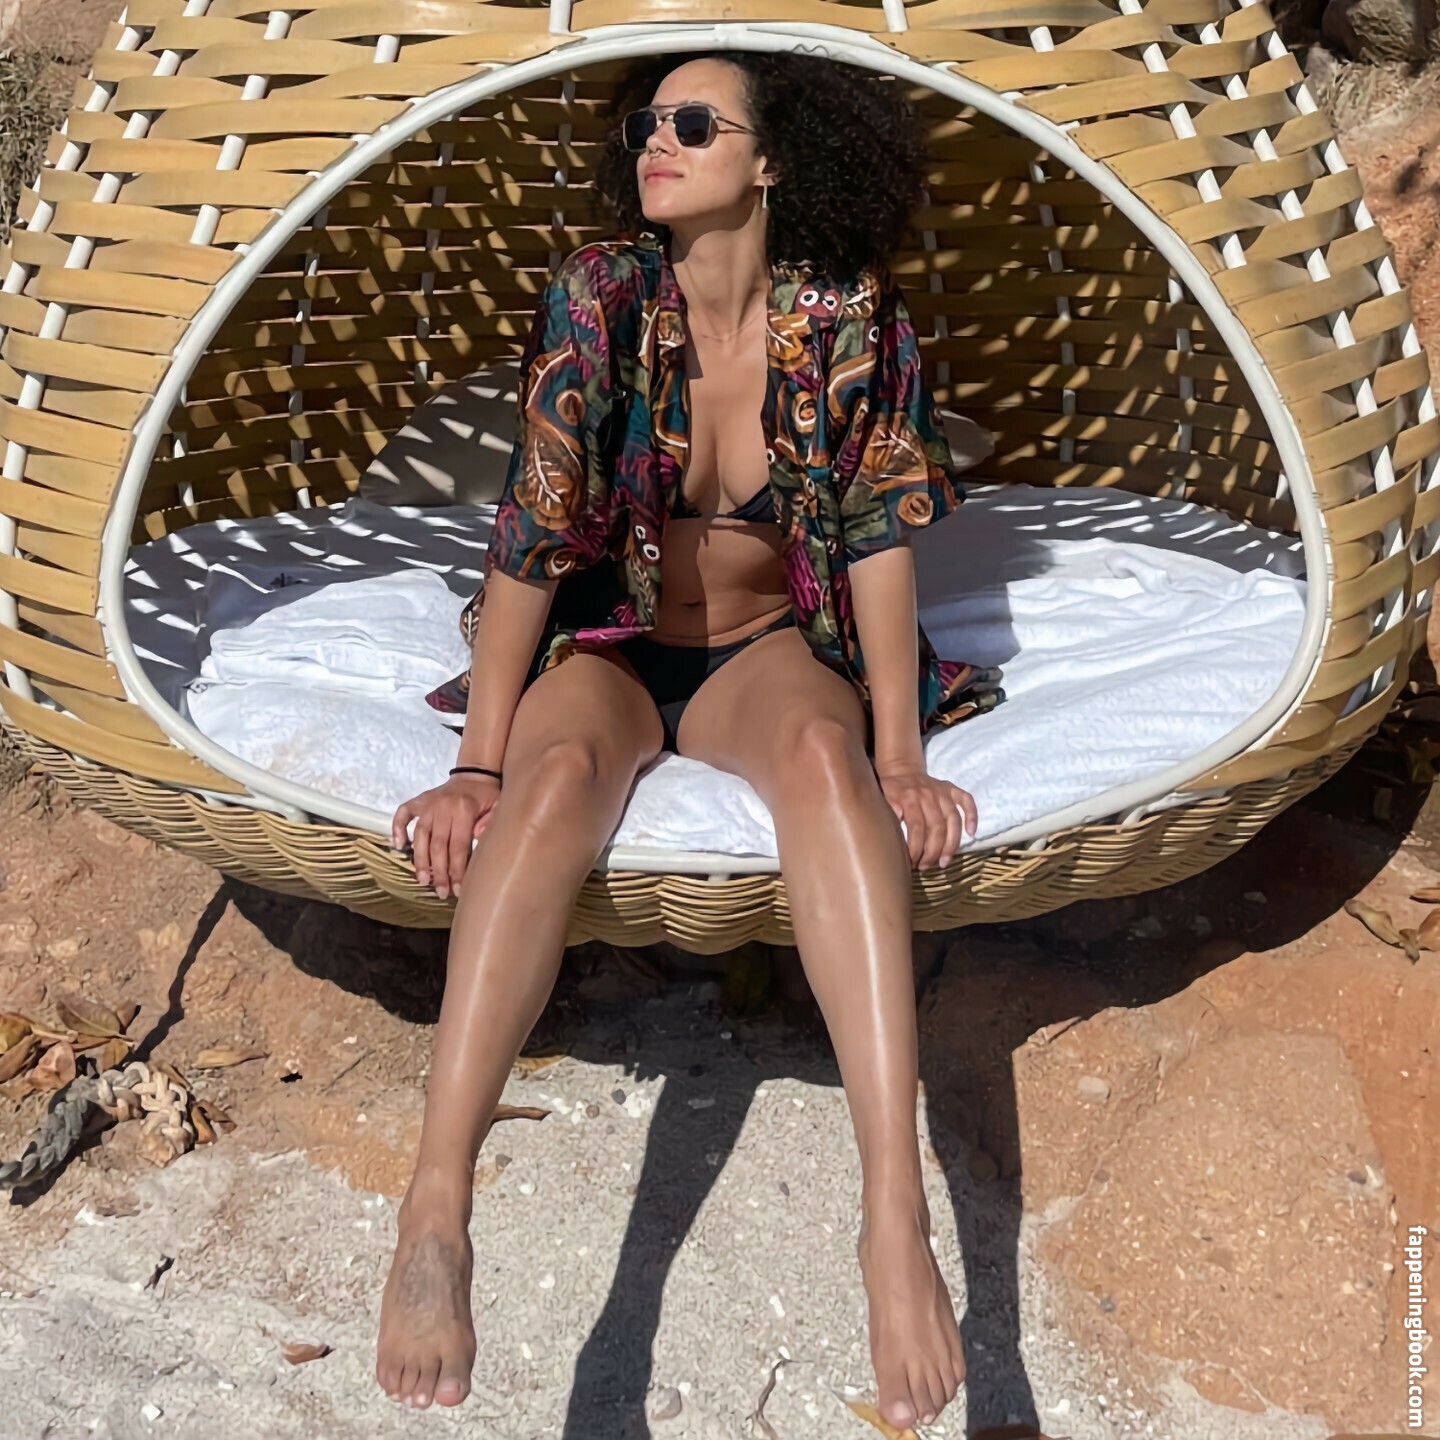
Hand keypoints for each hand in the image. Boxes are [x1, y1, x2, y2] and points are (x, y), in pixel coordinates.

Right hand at [391, 774, 500, 899]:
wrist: (476, 773)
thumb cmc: (489, 795)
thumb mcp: (498, 807)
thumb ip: (490, 825)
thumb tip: (479, 842)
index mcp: (464, 809)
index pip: (458, 846)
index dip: (457, 870)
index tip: (458, 889)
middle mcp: (442, 807)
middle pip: (438, 845)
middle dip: (439, 872)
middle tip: (441, 892)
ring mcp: (429, 803)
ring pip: (420, 836)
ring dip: (420, 860)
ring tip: (422, 880)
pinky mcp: (420, 800)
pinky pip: (403, 813)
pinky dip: (398, 828)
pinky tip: (398, 846)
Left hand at [874, 762, 975, 869]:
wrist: (900, 769)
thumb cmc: (890, 791)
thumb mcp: (882, 800)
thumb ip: (888, 816)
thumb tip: (892, 835)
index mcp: (909, 799)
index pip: (916, 828)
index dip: (916, 849)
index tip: (912, 863)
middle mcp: (928, 795)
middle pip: (937, 828)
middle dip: (933, 852)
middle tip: (926, 866)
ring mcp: (942, 792)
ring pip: (953, 820)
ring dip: (951, 844)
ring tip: (944, 862)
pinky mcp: (952, 789)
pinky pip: (966, 800)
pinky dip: (972, 815)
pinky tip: (971, 832)